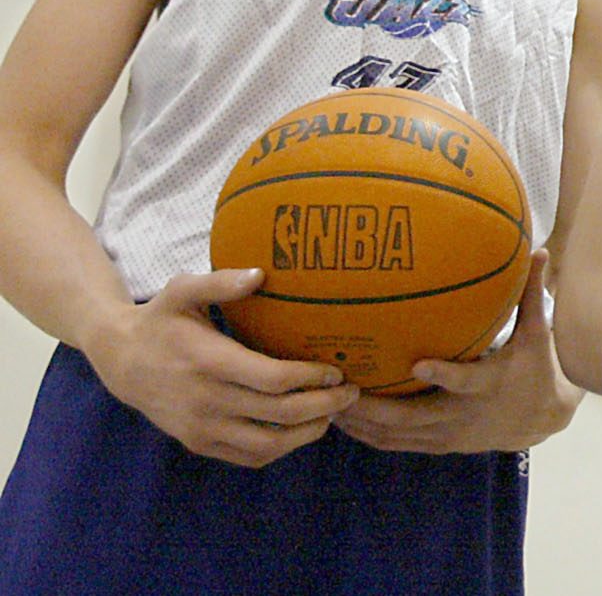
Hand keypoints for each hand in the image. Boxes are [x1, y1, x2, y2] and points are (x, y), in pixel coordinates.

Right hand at [87, 267, 357, 467]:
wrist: (120, 361)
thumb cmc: (161, 320)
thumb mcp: (181, 291)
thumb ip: (220, 282)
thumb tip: (260, 275)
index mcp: (209, 362)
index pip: (274, 380)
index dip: (312, 377)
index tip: (337, 370)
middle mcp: (206, 401)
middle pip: (281, 415)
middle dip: (326, 406)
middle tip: (352, 393)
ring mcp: (201, 428)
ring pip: (269, 445)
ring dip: (309, 432)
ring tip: (333, 413)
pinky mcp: (199, 444)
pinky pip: (250, 457)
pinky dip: (282, 448)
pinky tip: (301, 429)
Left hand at [334, 251, 581, 454]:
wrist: (542, 419)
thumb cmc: (536, 367)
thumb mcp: (538, 334)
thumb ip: (532, 296)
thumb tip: (539, 250)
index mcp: (488, 384)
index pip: (466, 381)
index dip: (443, 375)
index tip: (418, 363)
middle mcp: (463, 415)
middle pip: (411, 417)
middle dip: (372, 407)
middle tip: (340, 386)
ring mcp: (448, 435)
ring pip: (396, 436)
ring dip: (362, 423)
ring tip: (327, 402)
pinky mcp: (437, 445)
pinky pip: (395, 444)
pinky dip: (368, 435)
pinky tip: (342, 420)